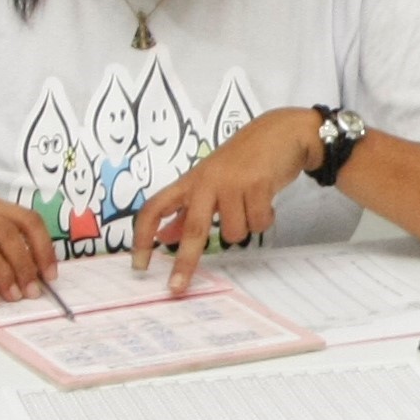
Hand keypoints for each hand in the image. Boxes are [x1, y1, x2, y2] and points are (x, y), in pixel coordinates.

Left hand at [133, 108, 322, 288]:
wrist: (281, 132)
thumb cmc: (243, 159)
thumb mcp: (209, 180)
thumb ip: (186, 210)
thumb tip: (162, 236)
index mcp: (190, 182)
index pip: (155, 207)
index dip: (142, 236)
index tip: (139, 263)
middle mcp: (206, 181)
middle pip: (191, 228)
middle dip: (184, 262)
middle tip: (177, 288)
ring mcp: (232, 182)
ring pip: (234, 233)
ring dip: (246, 227)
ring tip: (252, 205)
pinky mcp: (257, 184)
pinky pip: (258, 224)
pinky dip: (265, 219)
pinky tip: (266, 201)